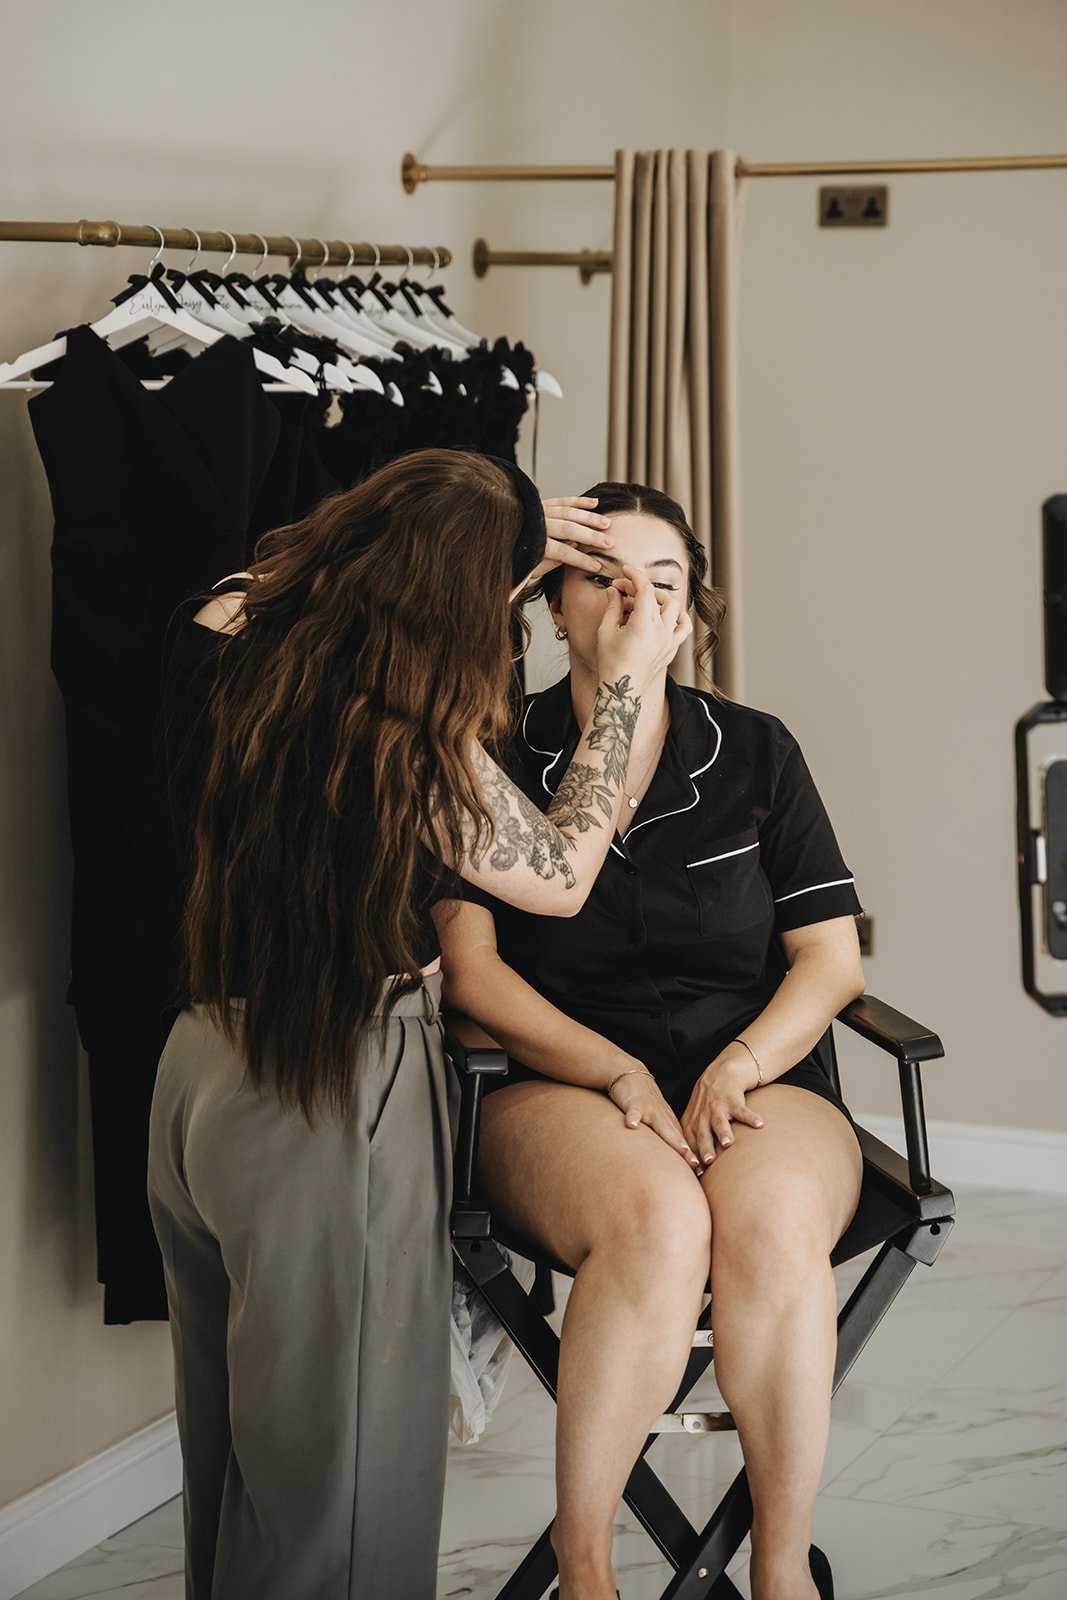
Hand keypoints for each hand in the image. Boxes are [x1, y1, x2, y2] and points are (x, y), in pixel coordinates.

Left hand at [510, 497, 613, 598]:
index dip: (580, 560)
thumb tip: (569, 555)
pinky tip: (595, 503)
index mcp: (532, 542)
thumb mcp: (525, 568)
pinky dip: (578, 501)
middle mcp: (536, 523)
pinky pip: (561, 500)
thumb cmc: (509, 557)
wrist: (492, 534)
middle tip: (609, 543)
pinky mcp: (539, 503)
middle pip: (568, 528)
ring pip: (568, 512)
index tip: (597, 567)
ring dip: (589, 517)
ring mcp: (538, 510)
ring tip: (607, 524)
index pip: (561, 551)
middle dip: (591, 536)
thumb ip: (547, 563)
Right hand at [595, 565, 691, 690]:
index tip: (626, 570)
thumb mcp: (606, 631)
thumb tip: (614, 591)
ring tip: (644, 601)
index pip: (645, 590)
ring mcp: (669, 641)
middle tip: (625, 590)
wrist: (622, 690)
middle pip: (658, 596)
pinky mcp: (672, 649)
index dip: (635, 575)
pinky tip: (665, 615)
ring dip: (660, 599)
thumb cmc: (610, 663)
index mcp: (643, 626)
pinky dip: (677, 616)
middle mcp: (660, 632)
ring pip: (674, 608)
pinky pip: (682, 627)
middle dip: (641, 588)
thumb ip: (612, 607)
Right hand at [609, 1067, 702, 1171]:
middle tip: (698, 1165)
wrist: (632, 1075)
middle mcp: (662, 1117)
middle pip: (676, 1136)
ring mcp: (649, 1110)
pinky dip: (633, 1117)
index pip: (682, 1142)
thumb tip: (677, 1158)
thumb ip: (667, 1137)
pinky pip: (634, 1111)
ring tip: (682, 1149)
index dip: (691, 1156)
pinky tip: (631, 1125)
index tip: (702, 1171)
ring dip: (670, 1136)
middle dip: (687, 1150)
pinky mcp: (634, 1104)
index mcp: (669, 1123)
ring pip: (661, 1124)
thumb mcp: (658, 1121)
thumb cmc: (646, 1103)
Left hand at [680, 1050, 764, 1165]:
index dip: (694, 1157)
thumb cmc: (708, 1105)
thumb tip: (695, 1172)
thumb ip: (694, 1141)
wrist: (721, 1074)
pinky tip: (759, 1124)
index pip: (691, 1143)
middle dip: (705, 1147)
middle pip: (703, 1134)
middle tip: (708, 1161)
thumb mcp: (696, 1120)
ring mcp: (717, 1107)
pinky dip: (750, 1117)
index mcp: (693, 1123)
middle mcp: (703, 1116)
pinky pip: (742, 1110)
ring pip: (719, 1121)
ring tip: (728, 1143)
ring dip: (723, 1132)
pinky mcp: (733, 1100)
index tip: (698, 1173)